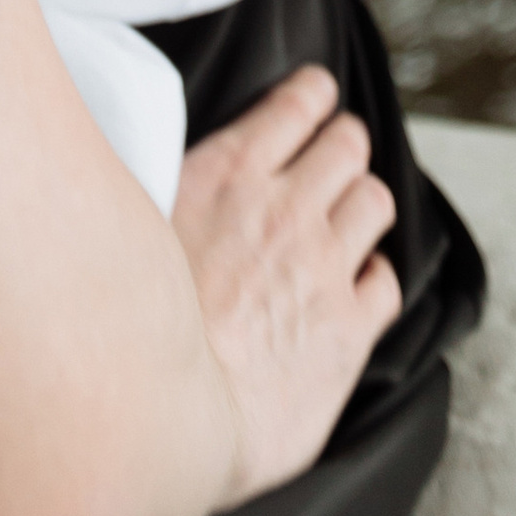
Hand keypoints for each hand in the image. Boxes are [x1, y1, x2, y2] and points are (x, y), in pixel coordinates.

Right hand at [172, 67, 400, 505]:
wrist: (162, 418)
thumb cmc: (129, 328)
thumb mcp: (129, 226)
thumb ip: (157, 189)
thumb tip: (146, 171)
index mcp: (226, 174)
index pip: (297, 104)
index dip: (314, 97)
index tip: (317, 98)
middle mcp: (284, 209)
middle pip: (349, 145)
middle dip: (344, 148)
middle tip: (334, 163)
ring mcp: (323, 267)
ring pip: (375, 201)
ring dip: (361, 206)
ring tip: (346, 222)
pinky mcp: (349, 328)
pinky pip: (387, 280)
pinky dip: (373, 279)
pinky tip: (353, 289)